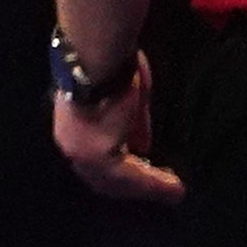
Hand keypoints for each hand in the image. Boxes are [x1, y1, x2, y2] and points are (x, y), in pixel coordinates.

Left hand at [53, 56, 183, 205]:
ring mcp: (81, 151)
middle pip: (105, 177)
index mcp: (74, 129)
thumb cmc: (112, 65)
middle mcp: (72, 144)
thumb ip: (132, 127)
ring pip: (119, 180)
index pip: (97, 160)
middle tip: (163, 190)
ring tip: (175, 191)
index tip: (145, 173)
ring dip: (149, 187)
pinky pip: (130, 176)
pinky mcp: (97, 155)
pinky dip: (154, 183)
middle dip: (134, 186)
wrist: (99, 54)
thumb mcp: (128, 102)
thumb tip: (142, 148)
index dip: (122, 170)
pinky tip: (175, 187)